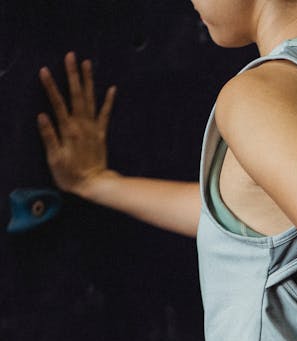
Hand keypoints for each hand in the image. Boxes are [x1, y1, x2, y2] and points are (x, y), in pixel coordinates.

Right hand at [37, 52, 115, 195]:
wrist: (95, 186)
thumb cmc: (72, 176)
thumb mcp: (55, 159)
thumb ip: (49, 137)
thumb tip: (42, 116)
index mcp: (68, 130)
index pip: (57, 103)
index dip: (50, 87)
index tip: (44, 70)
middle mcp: (82, 126)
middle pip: (76, 95)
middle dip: (72, 74)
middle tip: (71, 55)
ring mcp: (94, 129)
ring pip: (91, 100)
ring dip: (88, 81)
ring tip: (87, 63)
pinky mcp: (102, 135)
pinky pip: (106, 115)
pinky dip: (109, 101)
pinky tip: (112, 88)